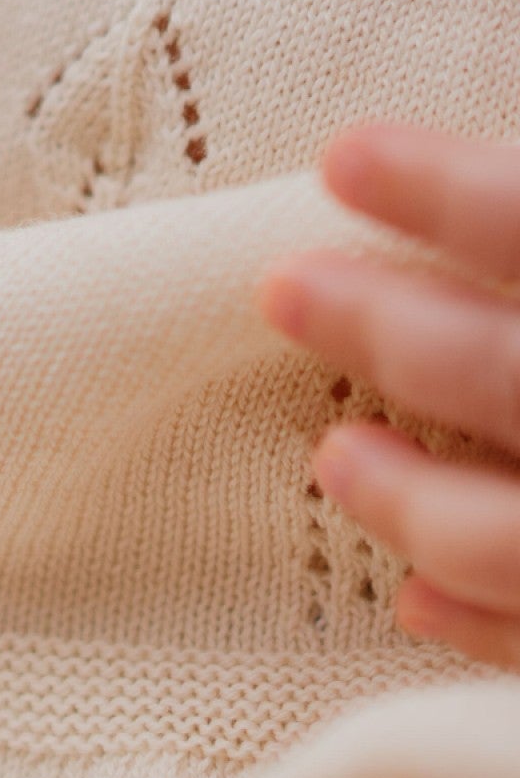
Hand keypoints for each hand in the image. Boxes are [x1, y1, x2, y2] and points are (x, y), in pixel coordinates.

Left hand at [261, 123, 519, 666]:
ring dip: (410, 499)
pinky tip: (409, 596)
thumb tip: (402, 170)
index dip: (453, 191)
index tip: (342, 155)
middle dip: (390, 330)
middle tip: (281, 286)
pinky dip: (481, 623)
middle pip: (518, 375)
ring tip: (333, 459)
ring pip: (514, 537)